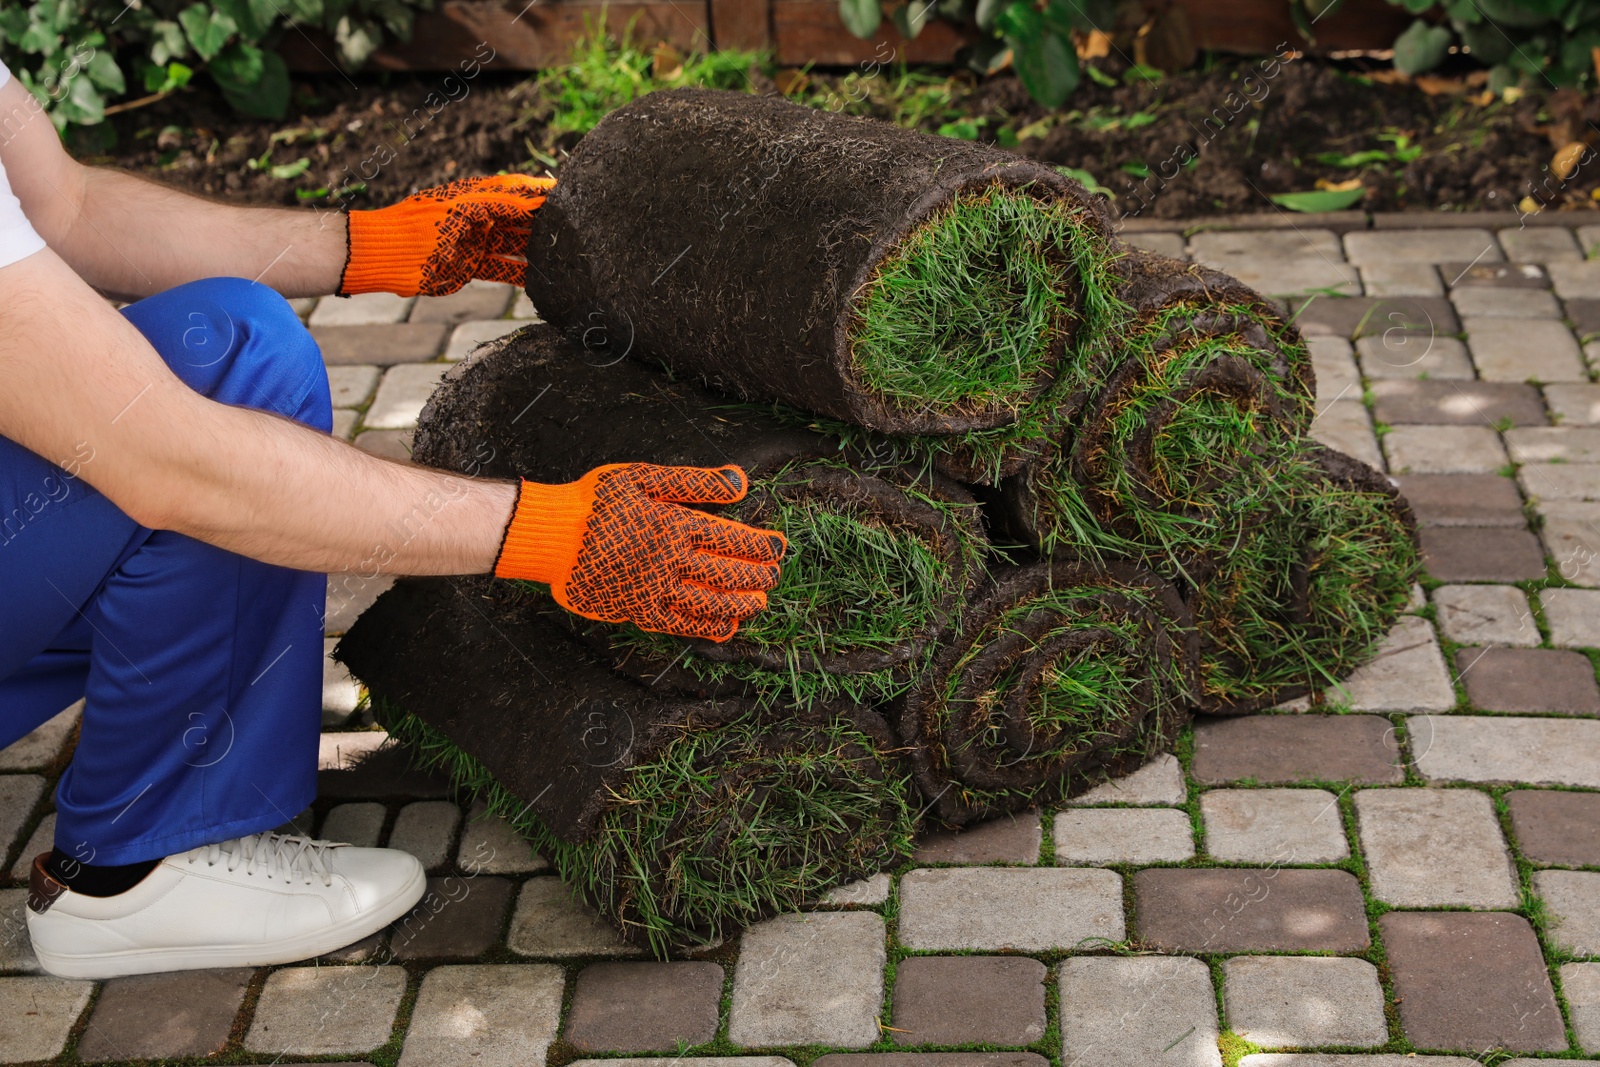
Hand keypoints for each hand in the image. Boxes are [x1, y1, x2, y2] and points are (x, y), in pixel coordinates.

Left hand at [339, 174, 554, 296]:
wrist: (385, 256)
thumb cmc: (418, 225)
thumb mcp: (459, 210)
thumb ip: (496, 204)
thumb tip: (532, 200)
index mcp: (475, 197)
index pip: (515, 190)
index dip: (540, 192)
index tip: (567, 194)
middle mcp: (479, 218)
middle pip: (519, 218)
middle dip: (544, 222)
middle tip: (574, 227)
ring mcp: (476, 242)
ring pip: (515, 245)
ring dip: (537, 251)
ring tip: (564, 255)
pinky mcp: (471, 266)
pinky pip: (503, 270)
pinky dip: (522, 276)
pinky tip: (542, 281)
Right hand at [493, 463, 786, 641]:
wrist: (551, 535)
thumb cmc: (597, 500)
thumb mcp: (644, 478)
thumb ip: (694, 482)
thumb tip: (740, 482)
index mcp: (675, 524)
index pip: (731, 538)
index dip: (759, 546)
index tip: (779, 549)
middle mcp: (669, 560)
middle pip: (725, 573)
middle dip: (756, 576)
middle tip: (774, 578)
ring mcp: (654, 589)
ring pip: (709, 602)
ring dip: (738, 604)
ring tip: (757, 604)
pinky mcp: (637, 610)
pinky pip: (680, 624)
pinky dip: (707, 626)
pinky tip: (726, 627)